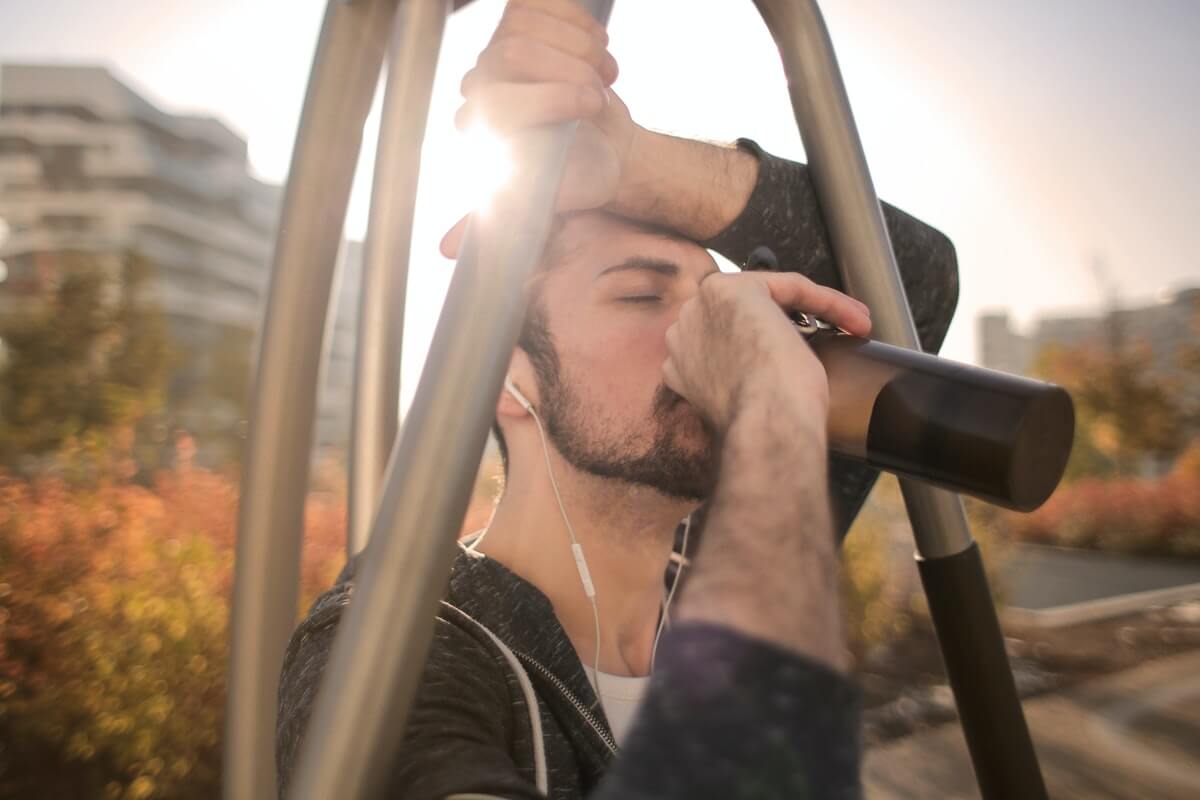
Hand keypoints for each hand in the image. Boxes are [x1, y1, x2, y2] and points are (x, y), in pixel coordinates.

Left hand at [440, 0, 638, 257]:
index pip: (497, 96)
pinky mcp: (527, 22)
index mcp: (484, 125)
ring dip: (579, 45)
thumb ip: (495, 219)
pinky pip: (545, 4)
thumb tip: (446, 251)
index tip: (593, 107)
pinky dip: (580, 22)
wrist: (605, 152)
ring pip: (527, 22)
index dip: (552, 96)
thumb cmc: (577, 179)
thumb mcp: (544, 204)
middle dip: (570, 70)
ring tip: (602, 74)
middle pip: (511, 49)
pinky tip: (597, 48)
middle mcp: (483, 82)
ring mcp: (502, 47)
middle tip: (600, 97)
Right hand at [662, 272, 870, 433]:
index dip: (768, 346)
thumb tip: (767, 369)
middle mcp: (682, 332)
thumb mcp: (743, 402)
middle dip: (789, 320)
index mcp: (679, 365)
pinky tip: (855, 318)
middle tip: (830, 336)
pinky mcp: (733, 290)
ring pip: (771, 297)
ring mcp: (702, 308)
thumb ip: (739, 379)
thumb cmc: (763, 427)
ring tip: (852, 325)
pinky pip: (791, 286)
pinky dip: (828, 301)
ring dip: (816, 307)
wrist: (765, 426)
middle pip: (745, 315)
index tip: (800, 360)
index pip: (729, 339)